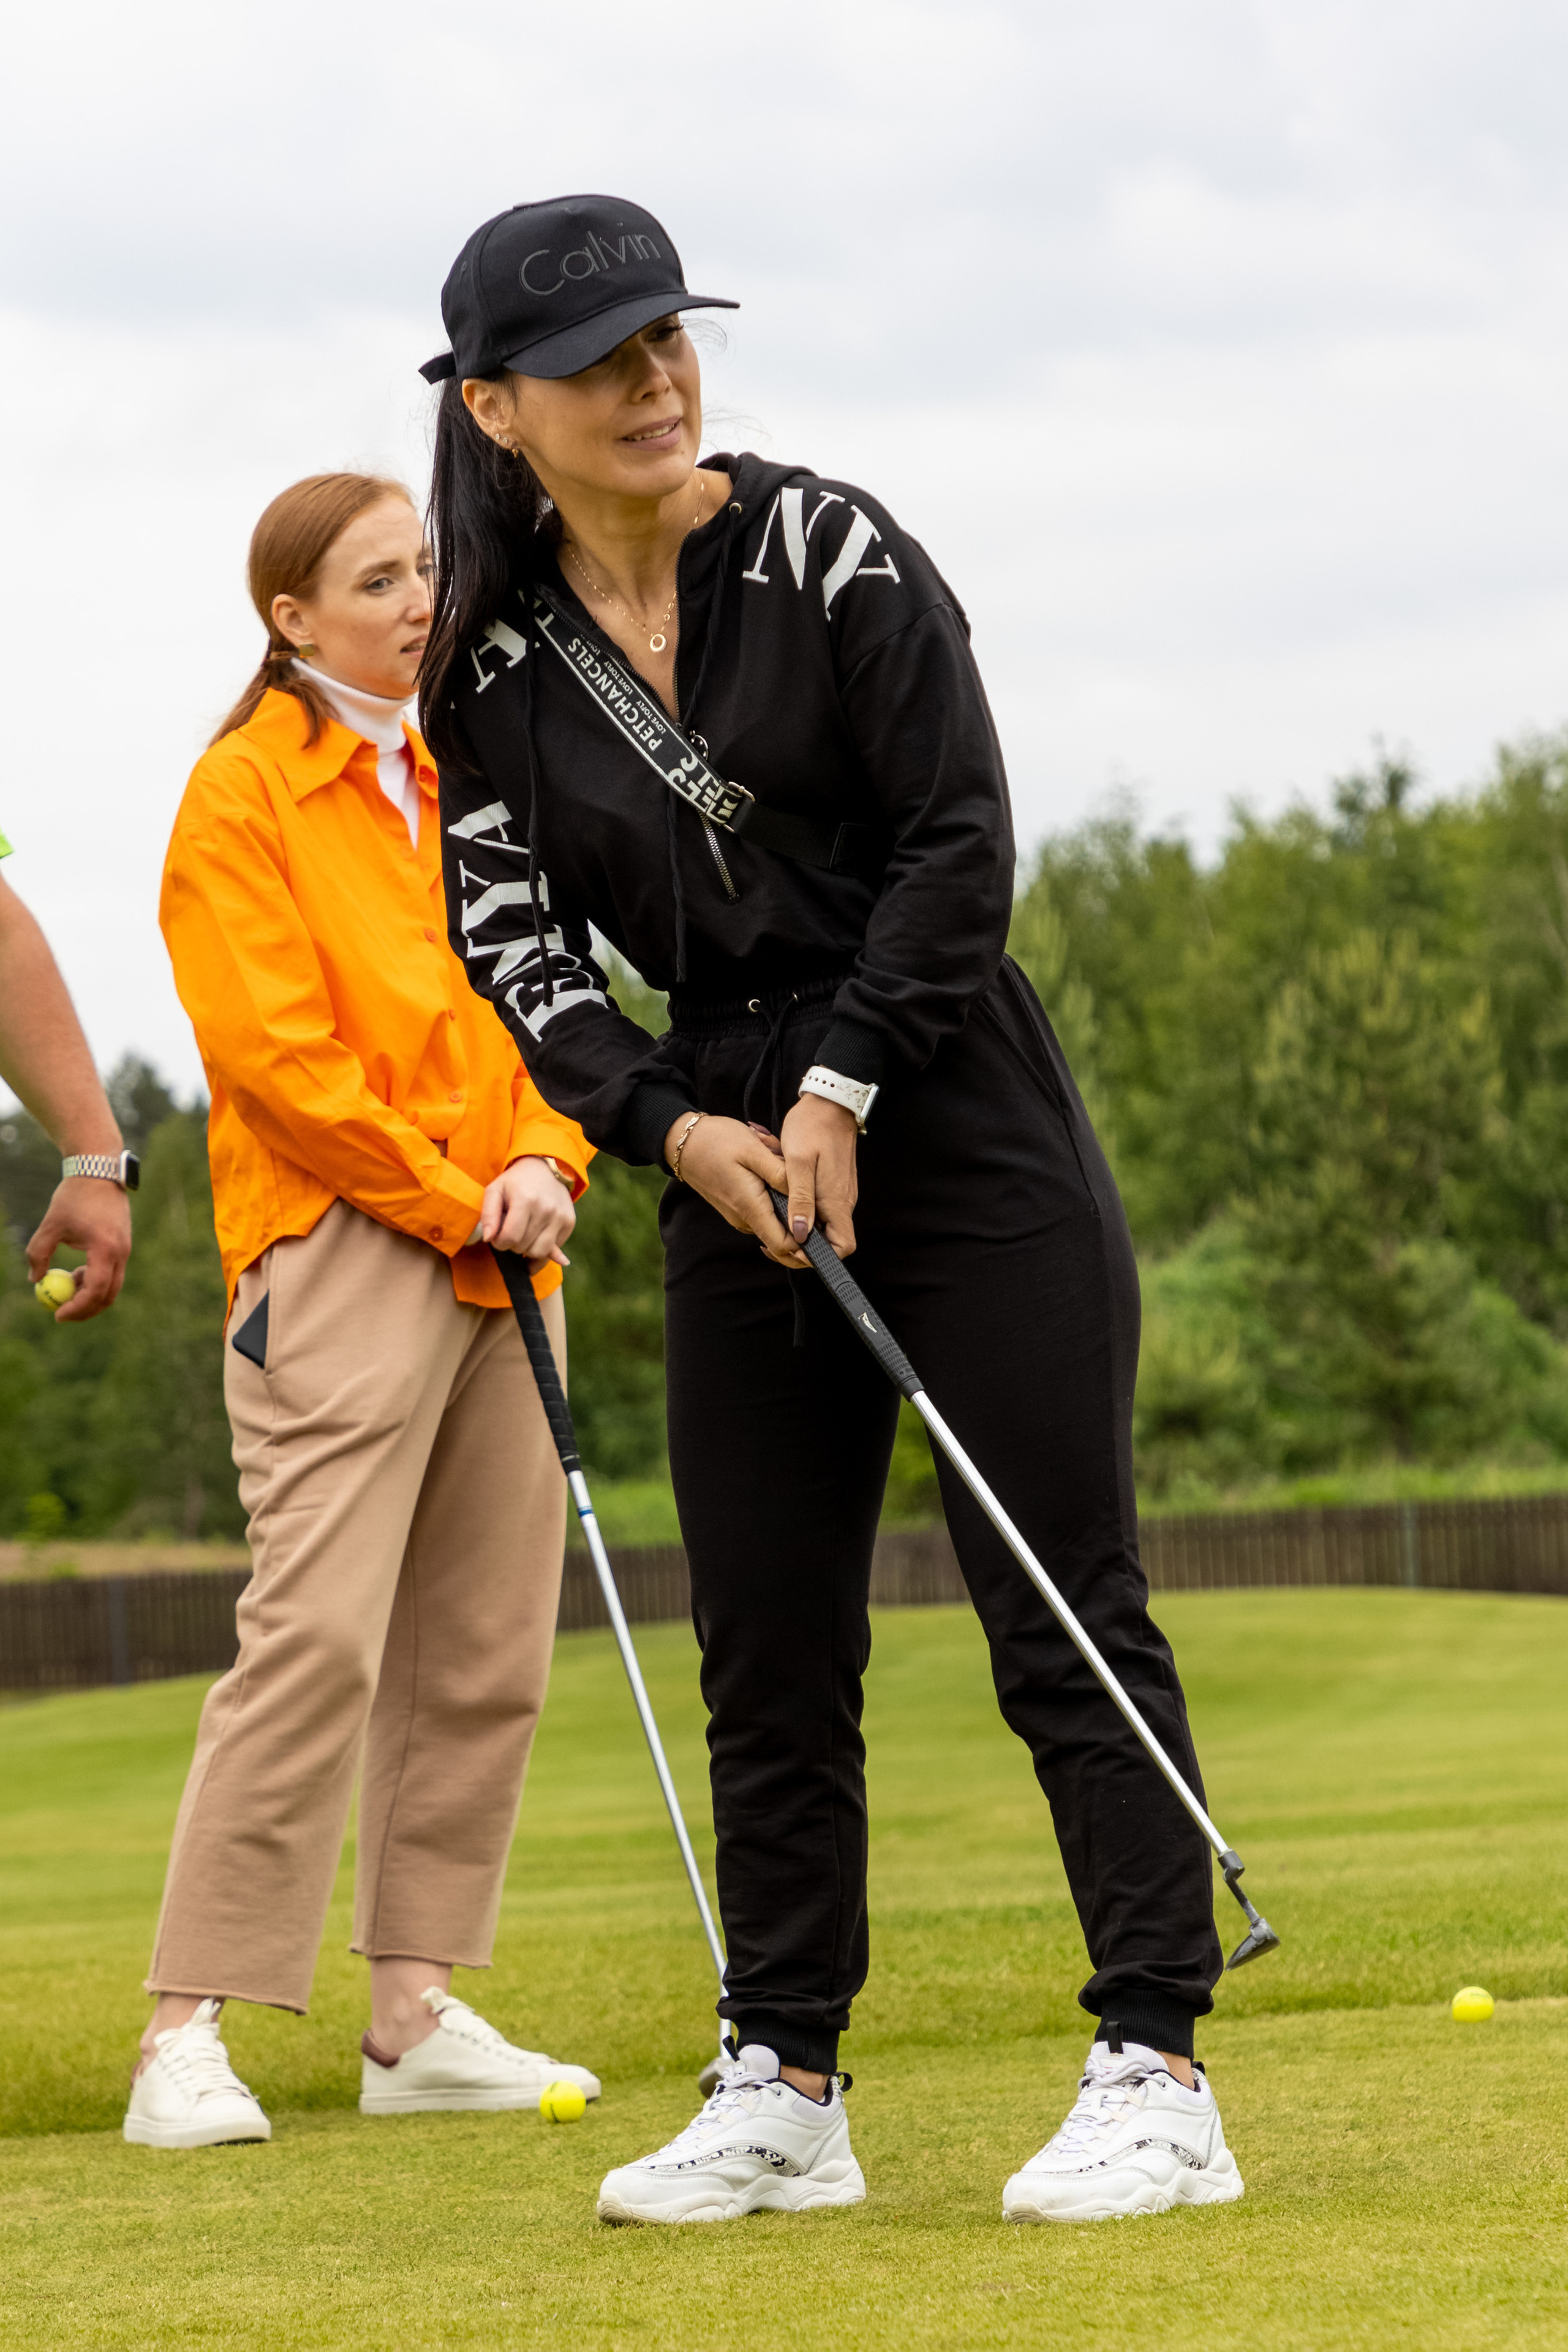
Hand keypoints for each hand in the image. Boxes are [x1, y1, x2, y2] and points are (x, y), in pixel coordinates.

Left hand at [26, 1175, 131, 1321]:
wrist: (100, 1171)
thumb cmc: (74, 1196)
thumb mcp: (51, 1225)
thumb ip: (38, 1253)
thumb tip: (35, 1280)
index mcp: (105, 1248)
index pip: (95, 1290)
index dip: (77, 1307)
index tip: (57, 1314)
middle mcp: (121, 1252)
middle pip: (108, 1295)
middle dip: (86, 1310)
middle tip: (62, 1313)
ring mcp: (125, 1250)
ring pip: (111, 1287)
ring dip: (89, 1294)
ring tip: (66, 1282)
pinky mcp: (124, 1247)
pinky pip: (112, 1274)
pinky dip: (95, 1281)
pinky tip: (77, 1271)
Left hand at [469, 1157, 574, 1269]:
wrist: (546, 1168)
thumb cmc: (516, 1181)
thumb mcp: (495, 1189)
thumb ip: (488, 1214)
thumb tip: (487, 1238)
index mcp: (525, 1200)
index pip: (510, 1237)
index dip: (499, 1243)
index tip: (498, 1236)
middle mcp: (546, 1209)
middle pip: (523, 1247)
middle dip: (512, 1244)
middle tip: (511, 1230)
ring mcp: (560, 1217)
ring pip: (539, 1252)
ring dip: (527, 1249)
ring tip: (524, 1235)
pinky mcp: (569, 1223)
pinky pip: (554, 1249)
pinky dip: (542, 1250)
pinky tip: (536, 1239)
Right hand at [666, 1098, 857, 1269]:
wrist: (684, 1142)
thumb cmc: (717, 1141)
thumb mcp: (754, 1150)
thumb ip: (780, 1175)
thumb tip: (803, 1199)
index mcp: (750, 1207)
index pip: (783, 1246)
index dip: (806, 1245)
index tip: (824, 1231)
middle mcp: (745, 1219)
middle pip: (782, 1239)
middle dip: (800, 1222)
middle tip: (809, 1193)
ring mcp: (740, 1216)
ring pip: (774, 1223)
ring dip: (787, 1208)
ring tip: (788, 1177)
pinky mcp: (738, 1208)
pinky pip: (764, 1213)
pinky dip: (774, 1201)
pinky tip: (773, 1176)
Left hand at [778, 1093, 857, 1260]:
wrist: (829, 1102)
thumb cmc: (813, 1128)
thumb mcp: (799, 1162)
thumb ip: (800, 1200)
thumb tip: (800, 1234)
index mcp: (836, 1201)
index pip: (842, 1247)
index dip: (822, 1257)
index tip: (795, 1249)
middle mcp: (842, 1202)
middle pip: (830, 1240)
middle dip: (803, 1243)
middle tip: (774, 1233)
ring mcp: (839, 1193)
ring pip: (822, 1223)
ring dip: (799, 1222)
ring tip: (775, 1209)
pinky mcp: (833, 1184)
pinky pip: (819, 1206)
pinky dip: (801, 1206)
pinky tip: (783, 1194)